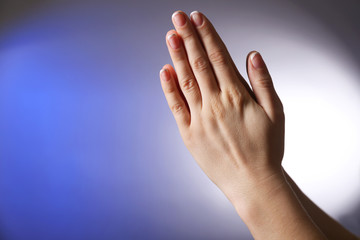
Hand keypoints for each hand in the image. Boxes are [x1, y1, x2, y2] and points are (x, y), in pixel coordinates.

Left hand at [160, 10, 284, 202]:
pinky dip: (169, 88)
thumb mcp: (275, 112)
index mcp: (237, 96)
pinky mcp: (189, 134)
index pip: (218, 57)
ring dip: (176, 56)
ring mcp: (200, 118)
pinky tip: (164, 71)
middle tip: (178, 17)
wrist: (253, 182)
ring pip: (185, 80)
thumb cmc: (267, 149)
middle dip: (188, 36)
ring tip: (170, 35)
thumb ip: (262, 81)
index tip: (198, 18)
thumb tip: (252, 55)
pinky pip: (176, 107)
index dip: (207, 35)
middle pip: (199, 63)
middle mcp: (216, 103)